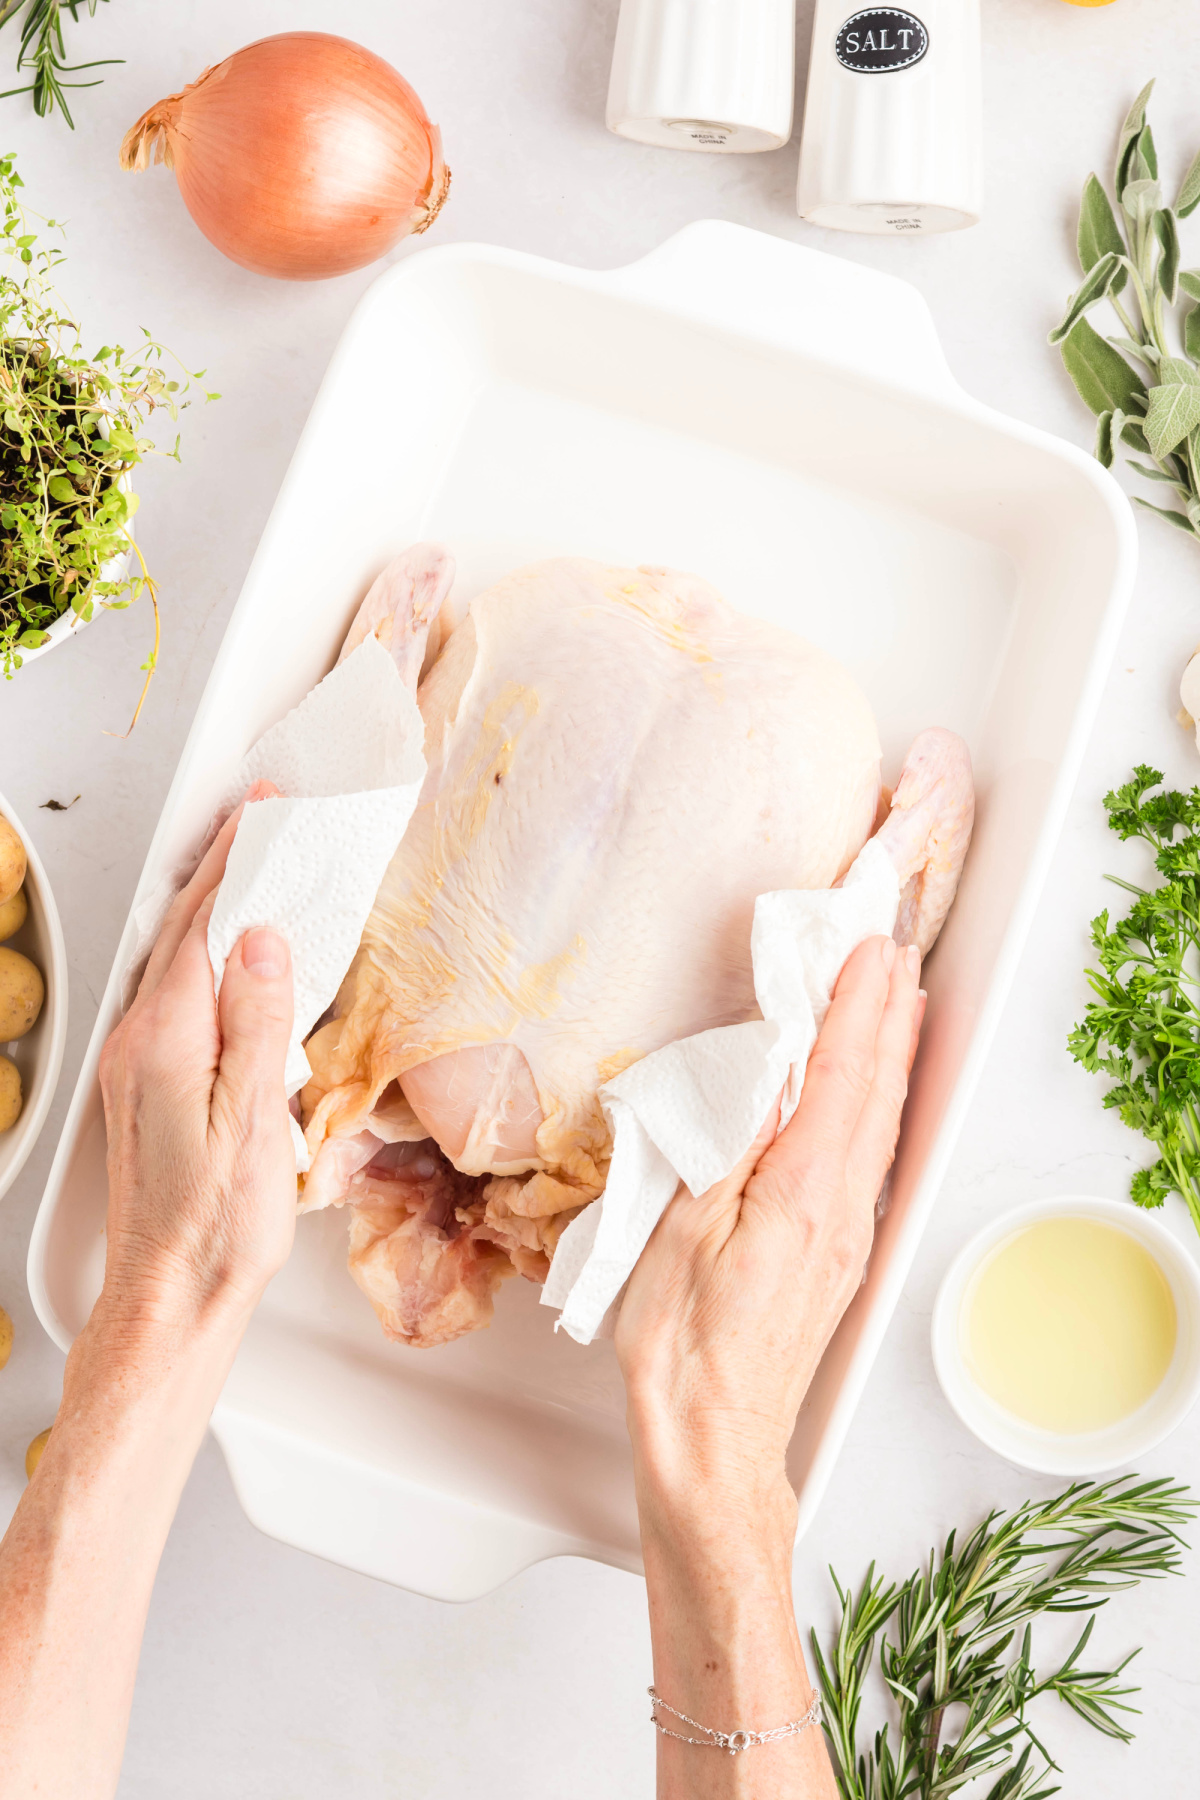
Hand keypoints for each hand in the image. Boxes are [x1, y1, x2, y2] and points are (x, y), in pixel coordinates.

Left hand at [97, 784, 296, 1342]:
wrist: (171, 1298)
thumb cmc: (215, 1228)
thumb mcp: (254, 1119)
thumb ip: (259, 1021)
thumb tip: (263, 940)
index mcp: (166, 1039)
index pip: (203, 923)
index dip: (235, 860)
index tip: (262, 814)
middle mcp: (138, 1043)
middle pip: (181, 932)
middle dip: (221, 870)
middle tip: (258, 822)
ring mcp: (135, 1066)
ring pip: (175, 962)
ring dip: (212, 910)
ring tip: (249, 872)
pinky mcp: (145, 1088)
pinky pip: (175, 998)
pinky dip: (205, 958)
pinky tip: (228, 961)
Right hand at [616, 935, 923, 1520]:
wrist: (714, 1440)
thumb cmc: (683, 1348)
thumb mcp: (686, 1228)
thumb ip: (732, 1143)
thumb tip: (769, 1073)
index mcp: (802, 1192)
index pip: (840, 1074)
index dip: (855, 1004)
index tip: (867, 948)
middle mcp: (841, 1209)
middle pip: (876, 1090)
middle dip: (889, 1013)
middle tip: (895, 951)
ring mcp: (845, 1234)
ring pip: (879, 1122)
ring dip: (891, 1053)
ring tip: (899, 1001)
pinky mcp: (835, 1254)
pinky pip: (868, 1155)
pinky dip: (875, 1102)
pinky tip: (869, 1093)